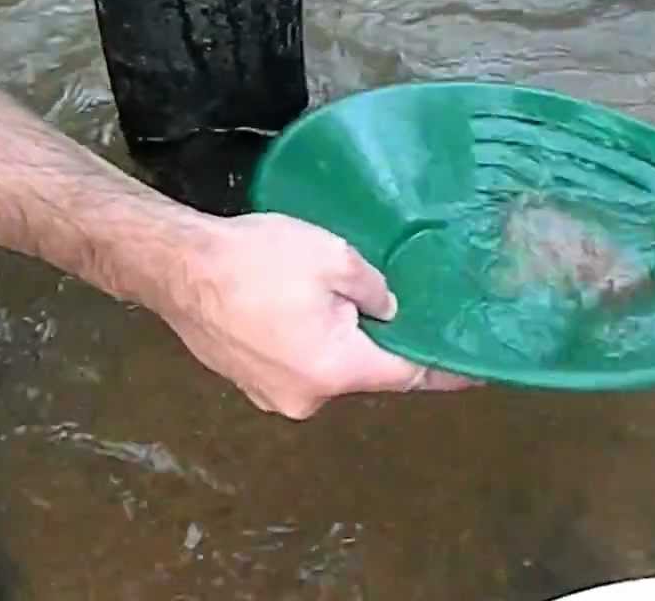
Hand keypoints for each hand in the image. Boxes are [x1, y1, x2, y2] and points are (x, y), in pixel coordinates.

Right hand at [156, 212, 479, 418]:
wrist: (177, 267)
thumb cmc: (256, 259)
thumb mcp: (335, 257)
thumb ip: (375, 290)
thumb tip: (389, 311)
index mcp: (337, 369)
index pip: (409, 377)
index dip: (446, 372)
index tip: (477, 372)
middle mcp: (307, 397)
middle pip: (364, 371)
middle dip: (377, 340)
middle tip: (387, 302)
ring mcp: (272, 396)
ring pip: (326, 367)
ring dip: (336, 339)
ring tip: (327, 295)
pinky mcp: (248, 383)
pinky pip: (294, 365)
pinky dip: (304, 342)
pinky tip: (292, 306)